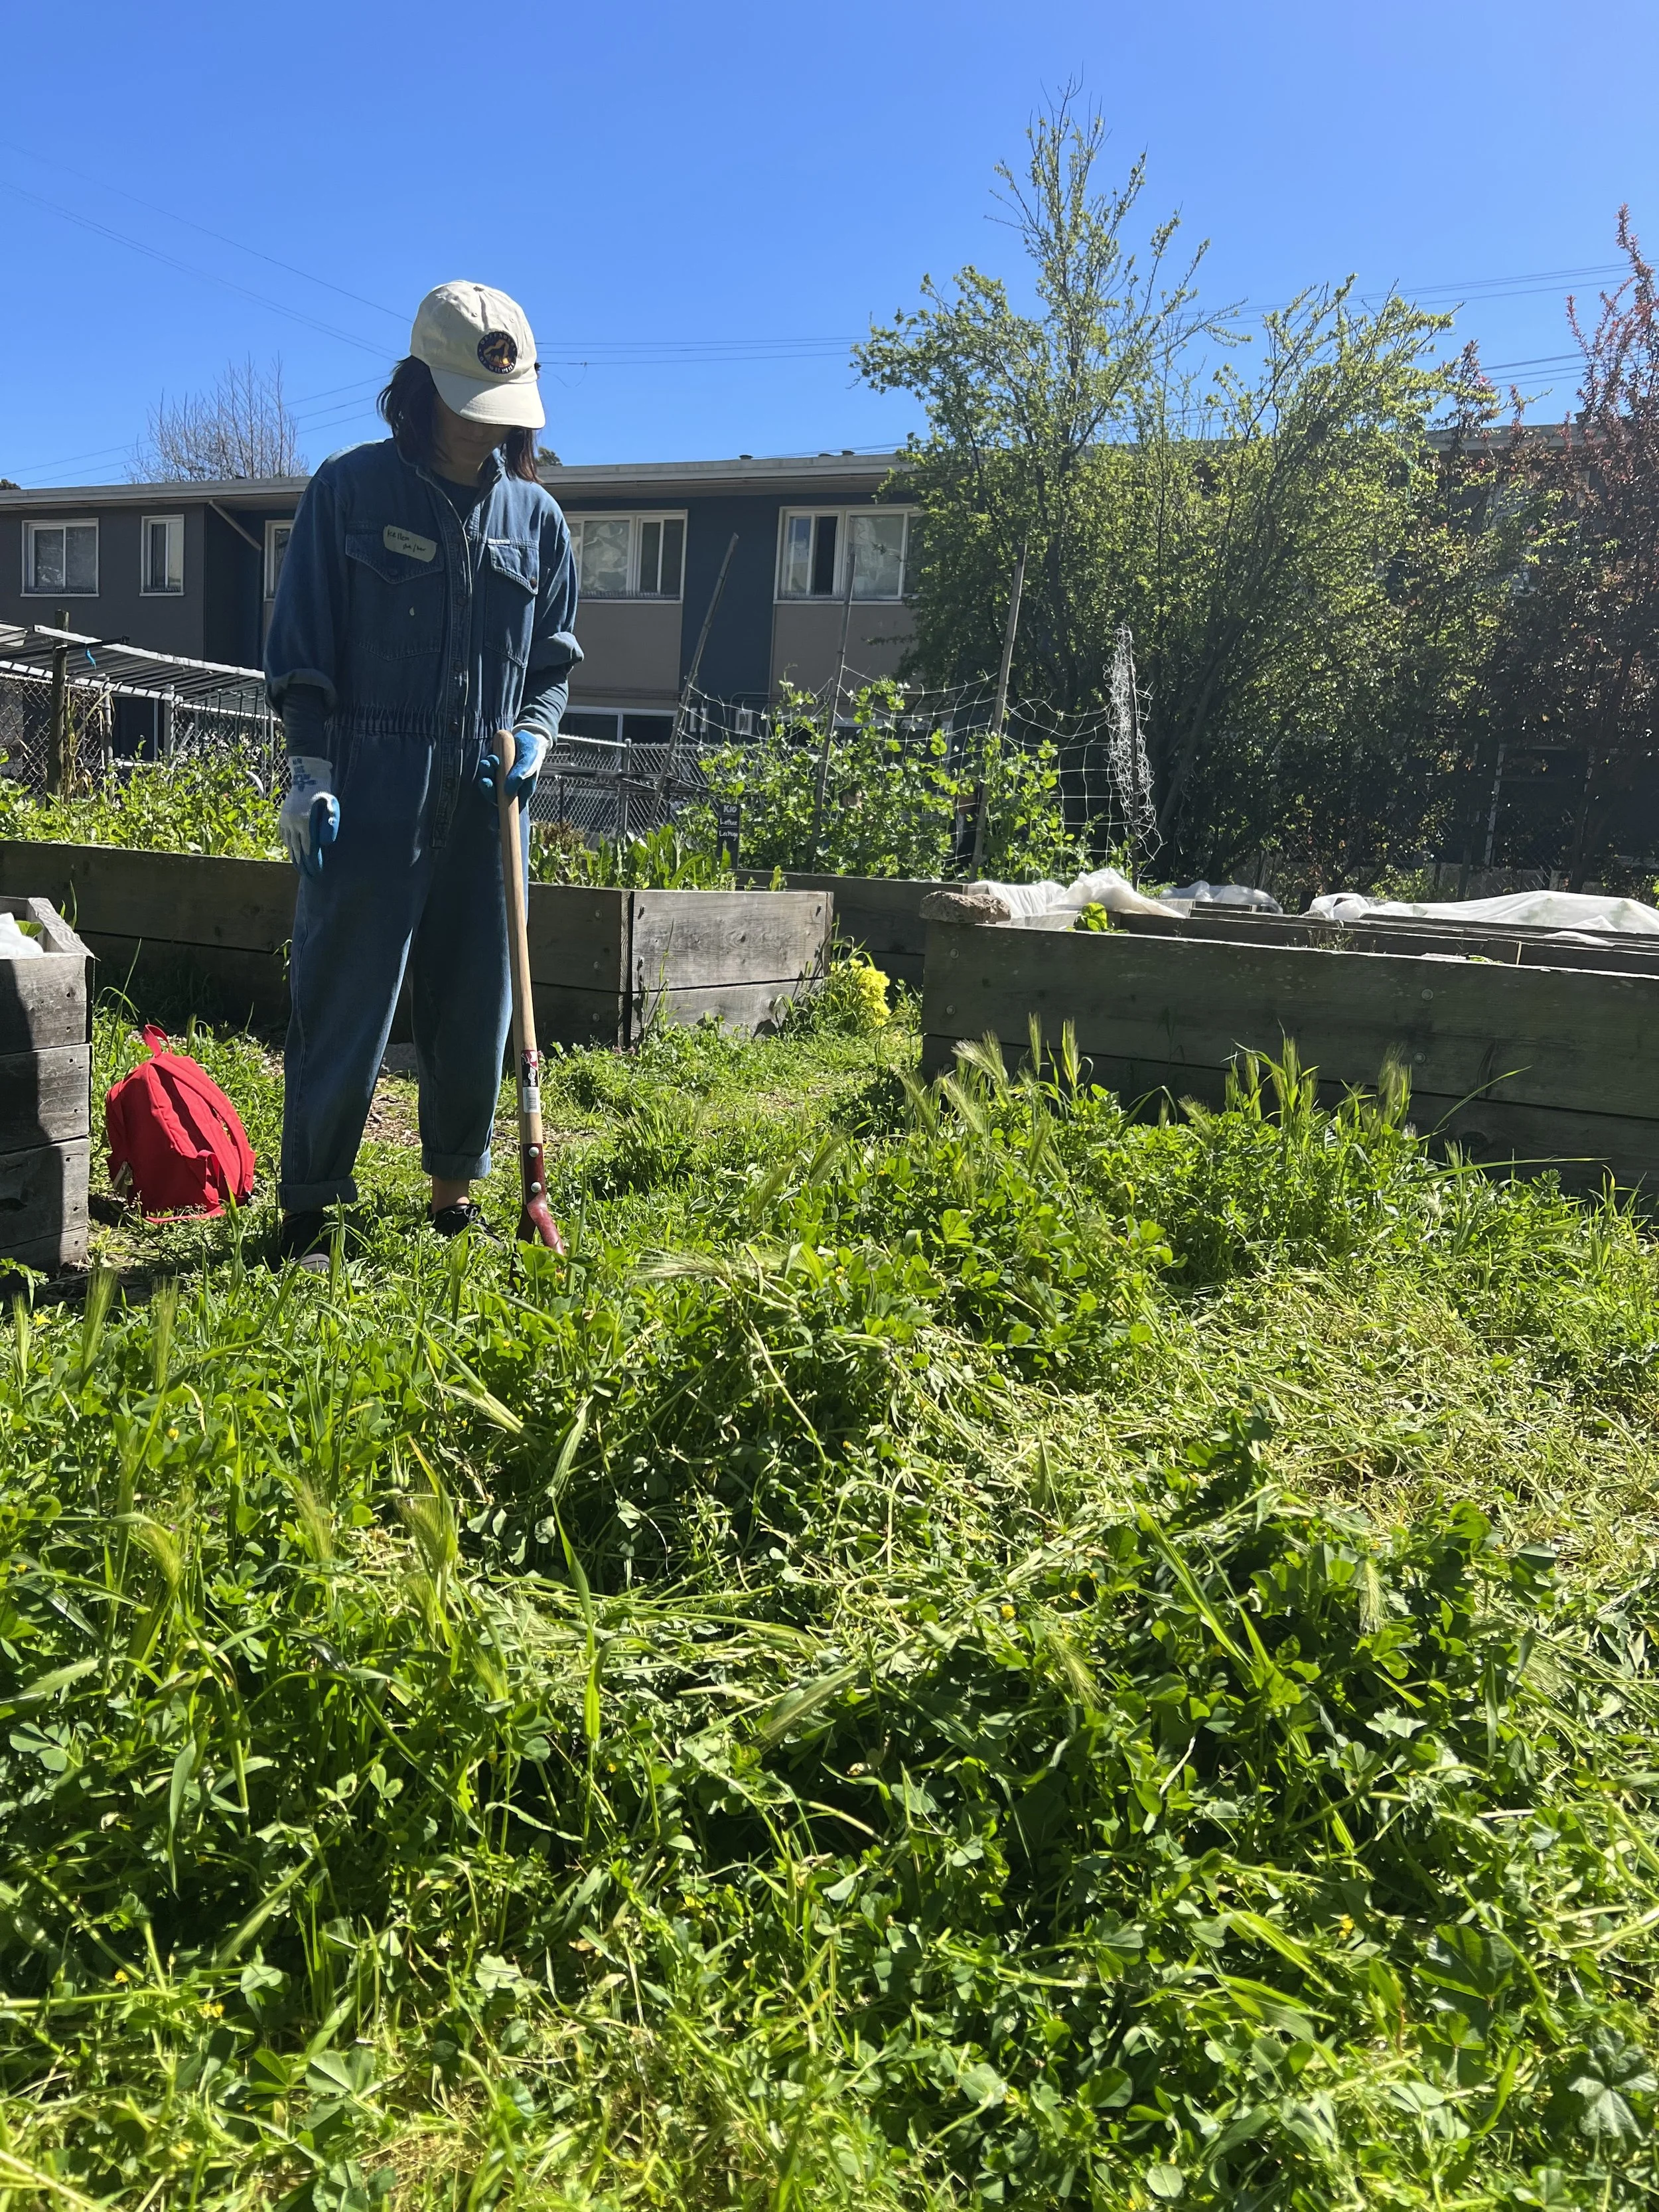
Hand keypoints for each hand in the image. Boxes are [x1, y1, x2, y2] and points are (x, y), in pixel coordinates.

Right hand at [279, 756, 339, 879]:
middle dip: (304, 865)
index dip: (313, 863)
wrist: (306, 777)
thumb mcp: (332, 806)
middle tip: (309, 877)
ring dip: (295, 858)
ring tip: (300, 869)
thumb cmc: (323, 793)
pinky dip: (288, 846)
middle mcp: (293, 824)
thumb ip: (331, 823)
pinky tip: (292, 853)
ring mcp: (286, 821)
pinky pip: (284, 836)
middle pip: (298, 851)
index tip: (317, 873)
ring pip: (289, 845)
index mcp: (306, 823)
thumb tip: (326, 843)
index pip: (309, 850)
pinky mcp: (282, 818)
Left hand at [479, 728, 544, 804]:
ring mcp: (502, 778)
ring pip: (491, 783)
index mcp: (522, 791)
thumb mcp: (529, 762)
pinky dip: (487, 765)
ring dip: (487, 774)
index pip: (512, 807)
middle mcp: (511, 787)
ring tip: (489, 762)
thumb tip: (507, 790)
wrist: (527, 736)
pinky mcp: (495, 769)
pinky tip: (491, 758)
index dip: (502, 809)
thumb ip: (520, 775)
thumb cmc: (532, 751)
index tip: (495, 803)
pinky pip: (488, 772)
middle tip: (486, 780)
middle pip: (497, 796)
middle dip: (489, 789)